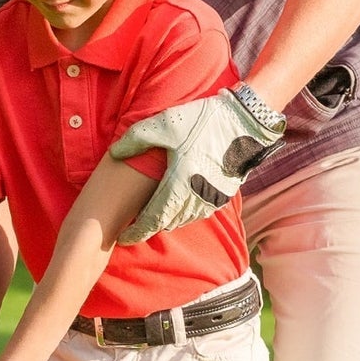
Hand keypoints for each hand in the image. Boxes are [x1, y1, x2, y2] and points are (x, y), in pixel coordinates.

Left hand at [108, 86, 284, 243]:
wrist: (245, 123)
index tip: (124, 238)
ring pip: (182, 220)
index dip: (137, 232)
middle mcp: (194, 198)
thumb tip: (115, 153)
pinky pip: (198, 213)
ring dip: (168, 220)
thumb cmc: (202, 122)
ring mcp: (210, 200)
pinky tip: (178, 204)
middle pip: (166, 223)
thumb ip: (136, 139)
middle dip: (150, 226)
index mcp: (177, 185)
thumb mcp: (165, 124)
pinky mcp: (222, 198)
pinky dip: (185, 213)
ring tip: (155, 215)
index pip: (152, 220)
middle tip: (135, 225)